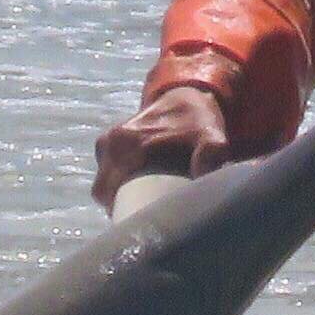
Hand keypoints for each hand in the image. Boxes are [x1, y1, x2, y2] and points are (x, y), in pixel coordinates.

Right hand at [93, 83, 236, 208]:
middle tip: (144, 215)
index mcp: (127, 144)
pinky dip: (116, 180)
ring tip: (141, 202)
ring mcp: (106, 140)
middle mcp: (111, 142)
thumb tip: (202, 176)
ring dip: (117, 193)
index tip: (140, 220)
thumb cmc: (198, 121)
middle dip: (120, 204)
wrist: (188, 94)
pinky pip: (105, 170)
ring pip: (103, 181)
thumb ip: (211, 155)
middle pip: (104, 189)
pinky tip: (135, 185)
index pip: (110, 192)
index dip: (122, 210)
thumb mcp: (211, 137)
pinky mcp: (107, 140)